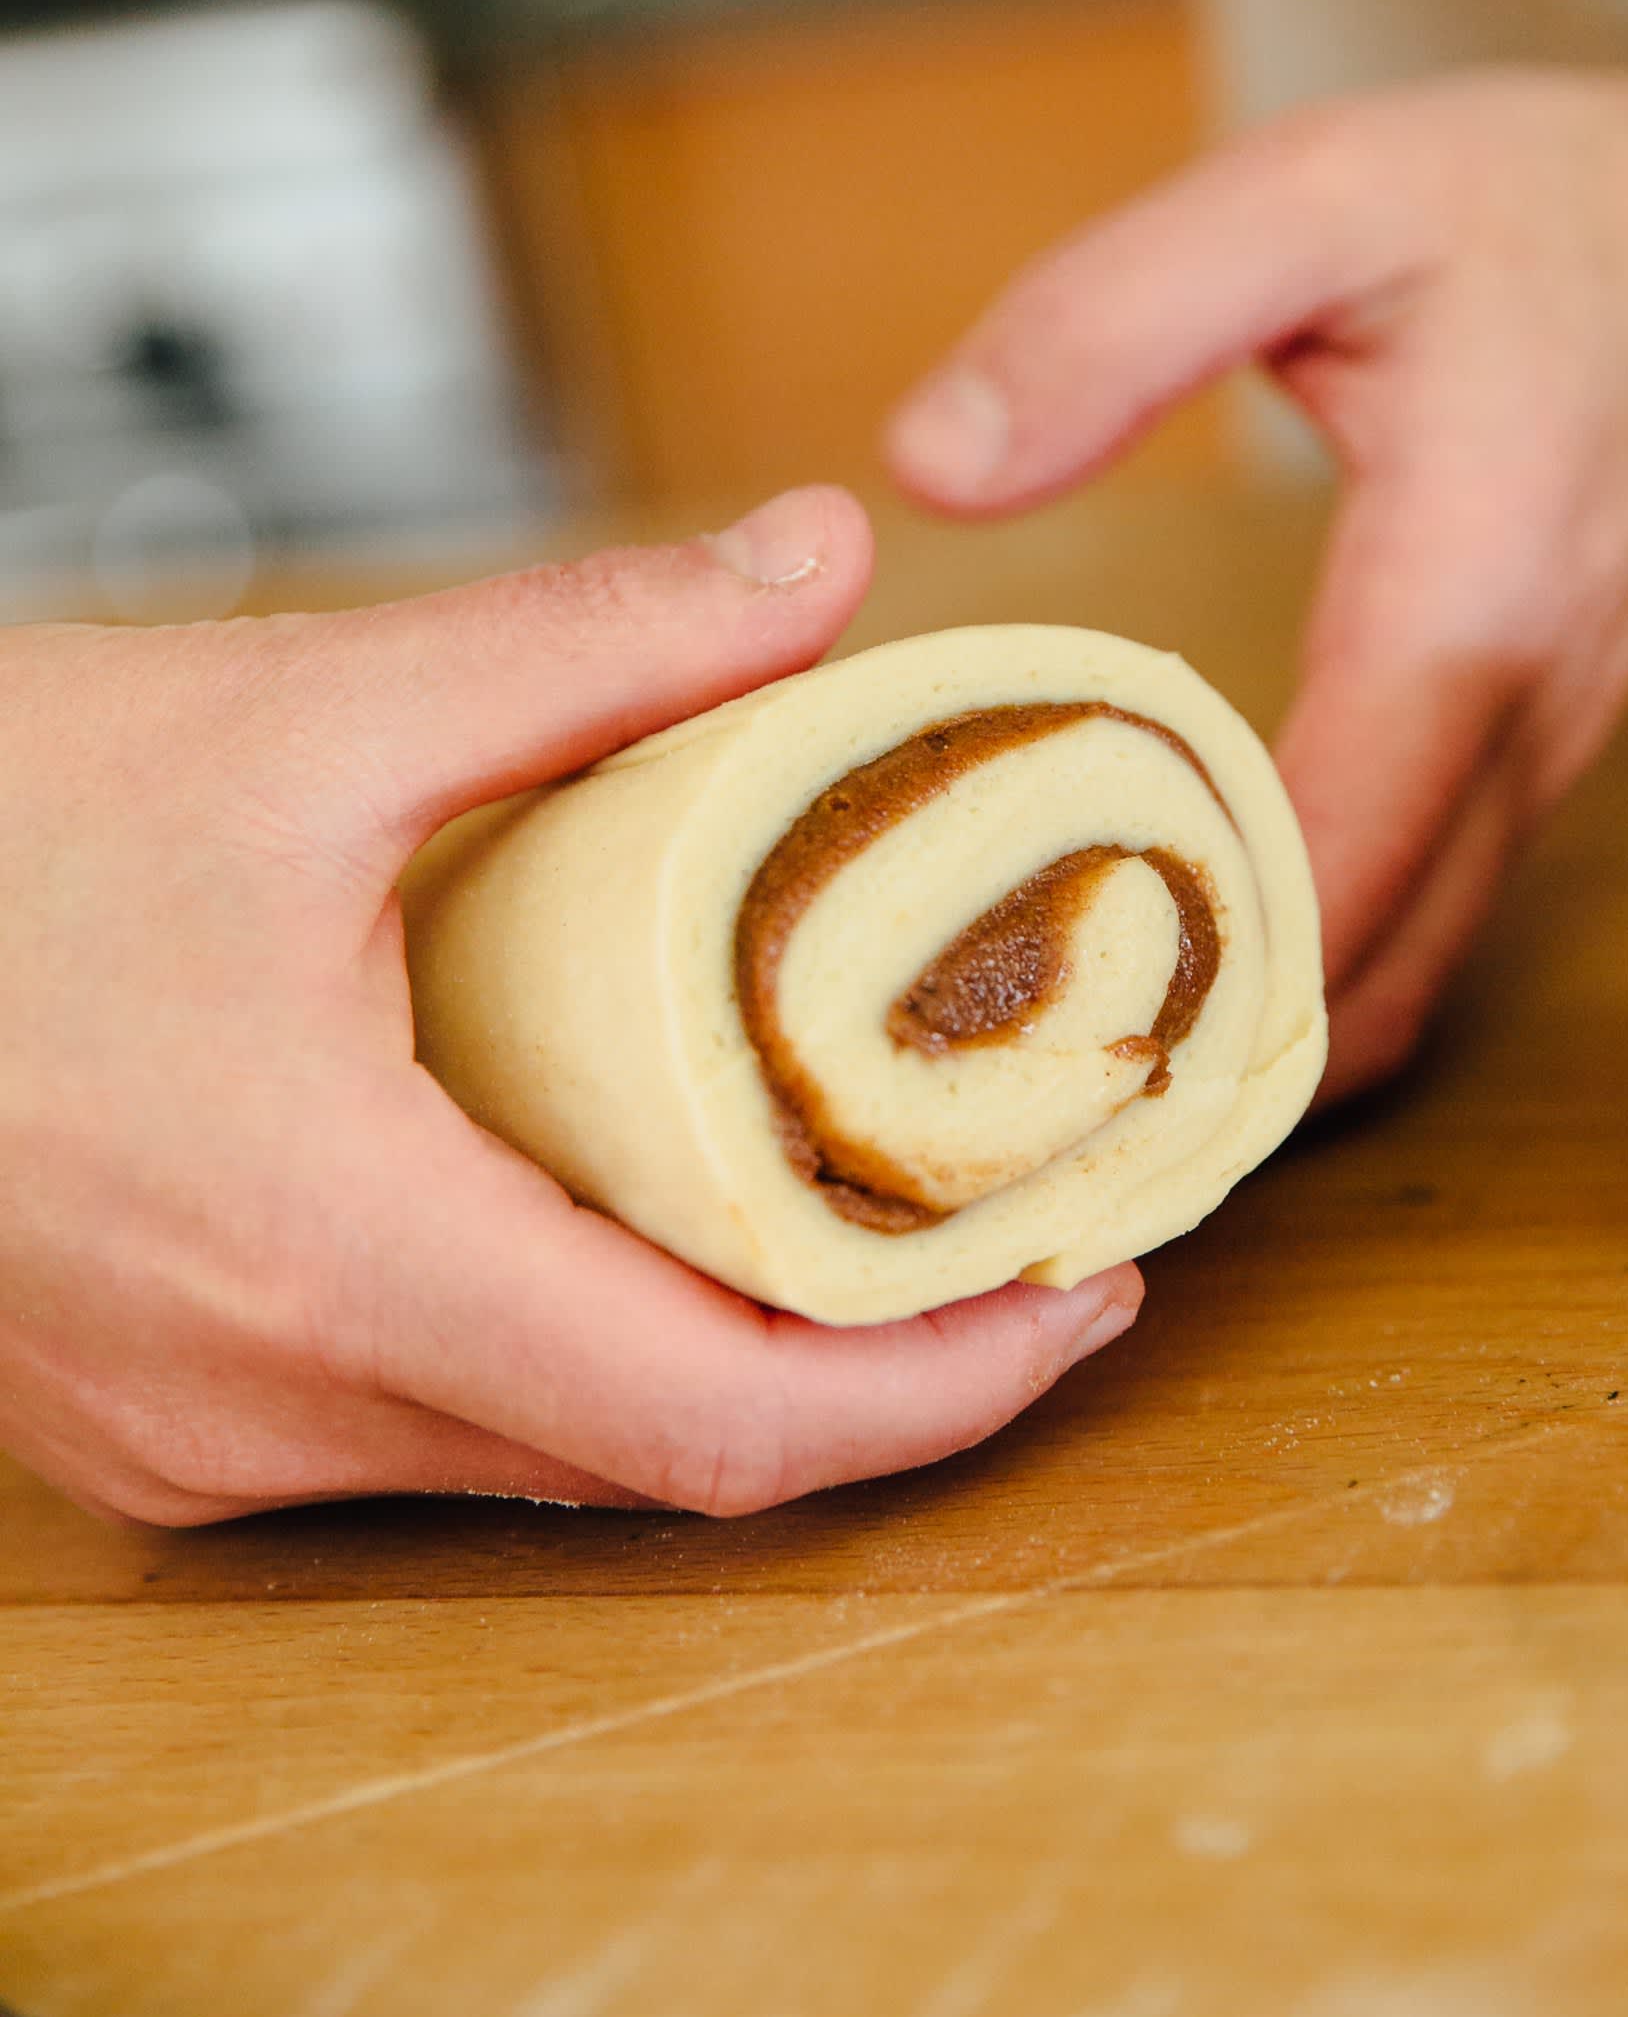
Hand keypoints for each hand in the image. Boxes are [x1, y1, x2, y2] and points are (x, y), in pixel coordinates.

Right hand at [0, 487, 1139, 1526]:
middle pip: (649, 1452)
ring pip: (537, 1451)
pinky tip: (633, 1213)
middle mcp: (266, 1395)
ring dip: (712, 1353)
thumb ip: (591, 645)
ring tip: (859, 1204)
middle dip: (864, 1360)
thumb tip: (821, 564)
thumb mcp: (305, 711)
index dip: (942, 1384)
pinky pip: (421, 1425)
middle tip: (1007, 1221)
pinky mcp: (156, 1416)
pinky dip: (566, 1341)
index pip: (714, 1421)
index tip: (1083, 1286)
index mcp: (329, 1242)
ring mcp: (196, 1433)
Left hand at [887, 61, 1627, 1100]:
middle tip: (968, 1080)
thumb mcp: (1313, 198)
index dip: (1164, 988)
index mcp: (1454, 617)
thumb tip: (927, 468)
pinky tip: (1148, 943)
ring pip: (1385, 994)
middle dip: (1173, 1066)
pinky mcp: (1511, 770)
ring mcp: (1525, 774)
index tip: (990, 1035)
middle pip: (1350, 1004)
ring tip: (1030, 1042)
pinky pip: (1404, 935)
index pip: (1318, 887)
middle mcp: (1508, 740)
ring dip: (1231, 1042)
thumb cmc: (1543, 215)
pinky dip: (1288, 979)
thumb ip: (1115, 319)